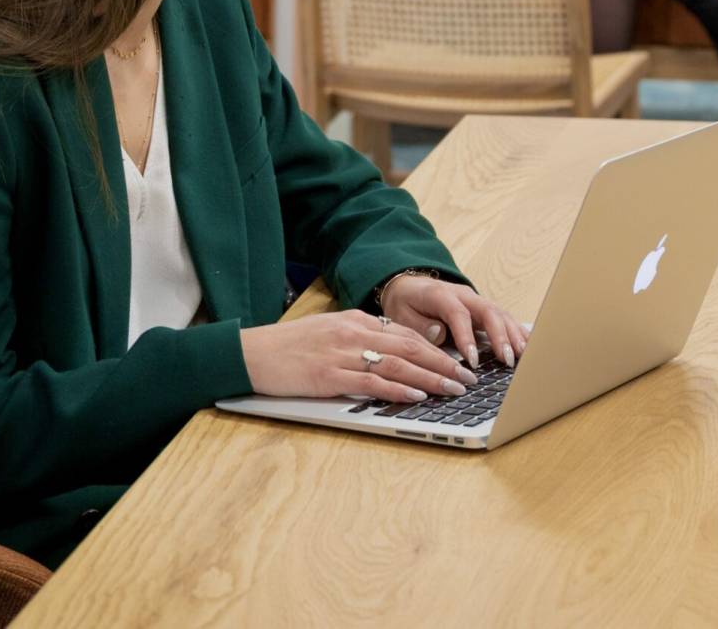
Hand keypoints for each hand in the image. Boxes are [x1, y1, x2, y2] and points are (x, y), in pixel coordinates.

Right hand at [239, 309, 477, 403]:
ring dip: (431, 378)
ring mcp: (342, 353)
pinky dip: (398, 389)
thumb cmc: (287, 347)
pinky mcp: (328, 376)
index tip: (458, 362)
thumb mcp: (329, 332)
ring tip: (454, 389)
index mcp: (356, 320)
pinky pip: (371, 382)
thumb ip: (359, 338)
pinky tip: (417, 396)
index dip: (437, 350)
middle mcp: (354, 332)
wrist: (249, 352)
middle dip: (444, 364)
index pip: (407, 334)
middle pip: (411, 347)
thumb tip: (389, 352)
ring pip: (398, 364)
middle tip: (468, 379)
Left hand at [380, 274, 528, 369]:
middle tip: (506, 360)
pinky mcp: (483, 308)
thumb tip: (439, 334)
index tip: (472, 362)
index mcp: (440, 295)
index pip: (458, 314)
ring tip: (522, 355)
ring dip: (513, 334)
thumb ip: (419, 325)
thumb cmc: (406, 304)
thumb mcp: (401, 315)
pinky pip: (504, 317)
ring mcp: (476, 300)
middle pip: (488, 311)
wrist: (409, 286)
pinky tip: (527, 345)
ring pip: (500, 313)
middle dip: (500, 336)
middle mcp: (464, 295)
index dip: (467, 338)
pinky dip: (516, 331)